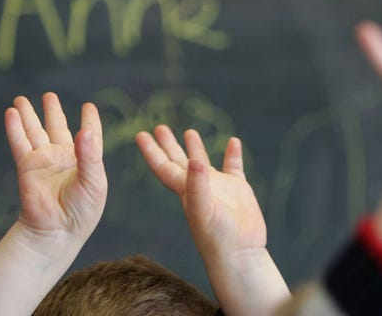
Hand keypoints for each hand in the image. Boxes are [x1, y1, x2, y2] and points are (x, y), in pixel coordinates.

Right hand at [6, 93, 106, 239]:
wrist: (57, 231)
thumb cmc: (82, 211)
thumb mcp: (94, 182)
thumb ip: (89, 156)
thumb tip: (84, 131)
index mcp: (86, 161)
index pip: (89, 136)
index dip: (90, 121)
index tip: (88, 106)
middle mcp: (64, 159)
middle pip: (57, 128)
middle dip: (53, 112)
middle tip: (49, 95)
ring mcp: (44, 162)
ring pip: (35, 132)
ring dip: (29, 115)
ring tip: (21, 99)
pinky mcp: (27, 167)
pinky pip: (20, 143)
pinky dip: (15, 128)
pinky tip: (11, 113)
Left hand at [136, 126, 263, 255]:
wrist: (240, 254)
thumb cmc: (218, 237)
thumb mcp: (203, 211)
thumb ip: (198, 185)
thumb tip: (195, 160)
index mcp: (185, 191)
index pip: (164, 167)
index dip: (151, 151)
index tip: (140, 134)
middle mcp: (199, 187)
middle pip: (179, 161)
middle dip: (168, 145)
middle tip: (159, 127)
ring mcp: (219, 188)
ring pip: (203, 163)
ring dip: (196, 148)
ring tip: (189, 131)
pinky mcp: (238, 190)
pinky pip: (234, 167)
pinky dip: (233, 154)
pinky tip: (234, 141)